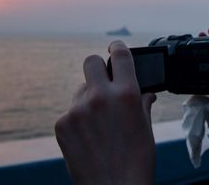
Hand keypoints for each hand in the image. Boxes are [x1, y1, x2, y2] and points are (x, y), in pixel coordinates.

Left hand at [55, 41, 155, 184]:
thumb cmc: (137, 160)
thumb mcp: (145, 127)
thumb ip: (142, 103)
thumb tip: (145, 92)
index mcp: (127, 93)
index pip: (120, 54)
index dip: (117, 47)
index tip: (115, 47)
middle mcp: (101, 96)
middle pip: (91, 62)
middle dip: (98, 68)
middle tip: (104, 81)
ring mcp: (78, 110)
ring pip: (80, 90)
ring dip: (89, 99)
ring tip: (99, 124)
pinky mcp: (63, 124)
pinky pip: (70, 111)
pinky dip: (78, 119)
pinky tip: (88, 137)